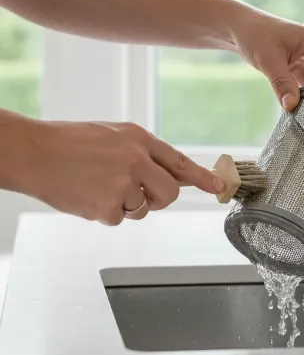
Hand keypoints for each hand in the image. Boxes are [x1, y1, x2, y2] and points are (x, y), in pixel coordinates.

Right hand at [19, 121, 223, 225]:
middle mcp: (137, 160)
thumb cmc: (69, 142)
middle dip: (159, 199)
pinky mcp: (107, 207)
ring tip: (98, 186)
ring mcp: (123, 184)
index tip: (218, 187)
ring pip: (142, 209)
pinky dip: (105, 212)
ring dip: (125, 204)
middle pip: (169, 193)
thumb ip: (142, 153)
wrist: (34, 153)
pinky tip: (87, 195)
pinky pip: (118, 218)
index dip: (202, 177)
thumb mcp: (113, 136)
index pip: (179, 161)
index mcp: (139, 139)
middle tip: (142, 196)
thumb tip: (167, 173)